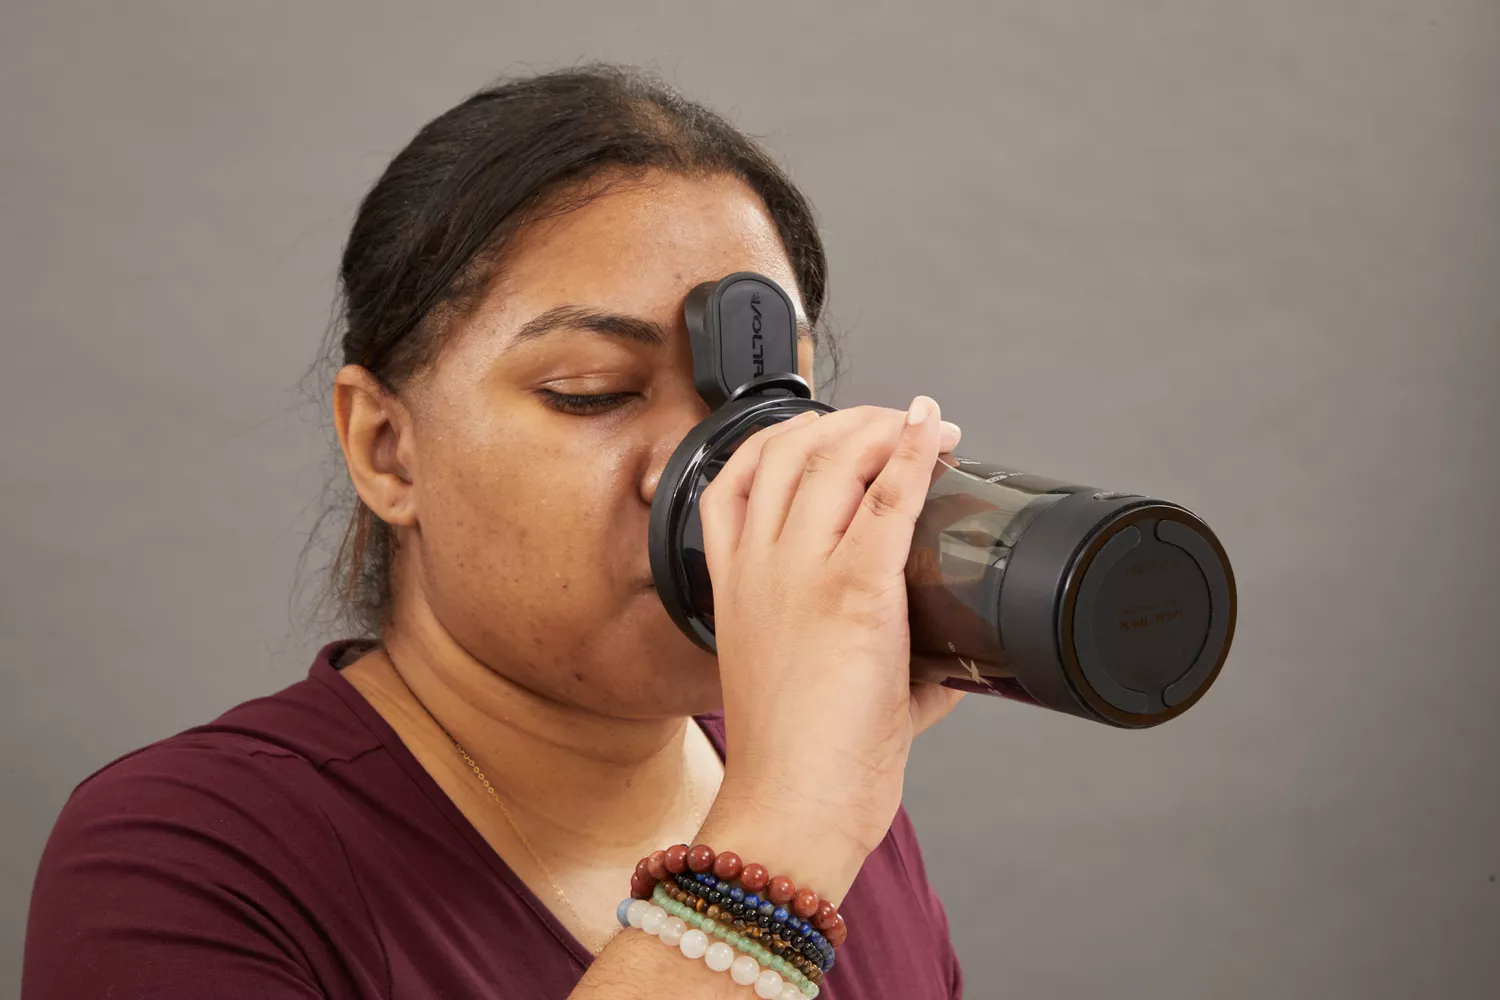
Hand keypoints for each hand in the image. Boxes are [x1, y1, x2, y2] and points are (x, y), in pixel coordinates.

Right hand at [695, 397, 963, 901]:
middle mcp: (759, 568)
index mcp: (734, 587)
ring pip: (834, 458)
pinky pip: (888, 497)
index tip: (825, 433)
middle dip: (844, 421)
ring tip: (921, 426)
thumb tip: (948, 654)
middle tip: (891, 425)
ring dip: (881, 427)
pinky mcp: (854, 591)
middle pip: (789, 450)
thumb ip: (864, 655)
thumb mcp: (807, 687)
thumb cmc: (798, 762)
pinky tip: (939, 433)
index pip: (733, 480)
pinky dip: (915, 453)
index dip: (780, 439)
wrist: (792, 809)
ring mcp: (800, 574)